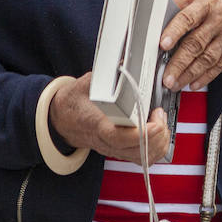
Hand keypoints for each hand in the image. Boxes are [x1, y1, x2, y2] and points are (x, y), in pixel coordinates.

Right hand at [48, 72, 171, 164]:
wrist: (61, 120)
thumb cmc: (75, 102)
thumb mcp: (85, 84)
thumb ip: (105, 75)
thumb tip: (125, 61)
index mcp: (98, 125)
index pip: (120, 137)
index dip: (142, 133)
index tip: (155, 119)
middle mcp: (107, 142)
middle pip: (138, 150)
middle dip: (158, 133)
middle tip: (159, 113)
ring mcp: (114, 149)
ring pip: (144, 158)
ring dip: (160, 141)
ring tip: (160, 120)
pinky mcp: (120, 152)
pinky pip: (143, 159)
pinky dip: (157, 148)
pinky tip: (159, 131)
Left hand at [159, 0, 221, 91]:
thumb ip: (181, 2)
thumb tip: (158, 7)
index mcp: (208, 2)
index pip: (188, 18)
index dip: (174, 32)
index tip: (163, 45)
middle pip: (196, 43)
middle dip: (179, 63)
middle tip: (167, 77)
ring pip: (208, 58)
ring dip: (190, 74)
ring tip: (176, 83)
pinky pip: (221, 65)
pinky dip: (206, 76)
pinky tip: (194, 83)